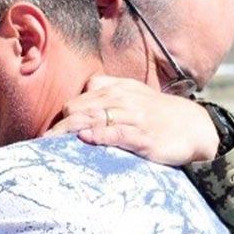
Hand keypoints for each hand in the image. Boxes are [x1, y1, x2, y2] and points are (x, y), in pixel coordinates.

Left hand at [50, 75, 218, 165]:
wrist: (194, 127)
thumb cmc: (156, 115)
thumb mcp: (130, 97)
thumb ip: (103, 97)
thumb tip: (74, 108)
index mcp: (114, 89)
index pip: (78, 99)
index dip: (61, 117)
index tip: (45, 134)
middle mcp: (120, 99)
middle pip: (77, 109)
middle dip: (57, 126)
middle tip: (39, 143)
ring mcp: (131, 116)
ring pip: (92, 119)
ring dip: (68, 131)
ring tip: (48, 143)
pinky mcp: (142, 135)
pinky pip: (117, 132)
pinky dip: (100, 134)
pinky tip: (86, 139)